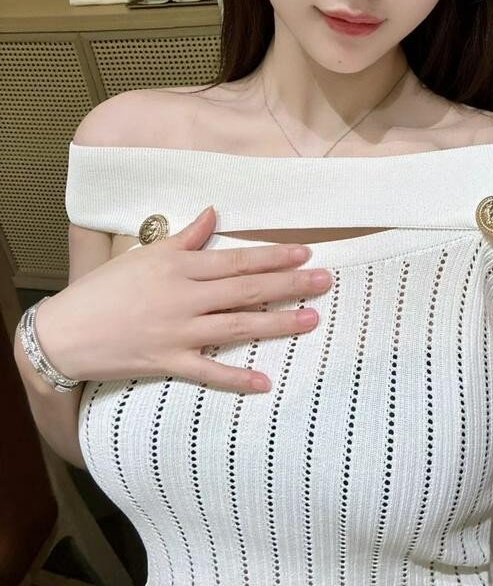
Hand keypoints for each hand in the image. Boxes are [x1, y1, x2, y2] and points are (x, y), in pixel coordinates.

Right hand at [35, 206, 332, 391]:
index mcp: (180, 267)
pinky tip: (266, 382)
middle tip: (324, 281)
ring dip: (277, 324)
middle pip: (246, 290)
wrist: (67, 331)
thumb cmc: (105, 288)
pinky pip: (209, 372)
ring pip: (237, 326)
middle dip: (288, 285)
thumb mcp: (145, 254)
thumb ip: (184, 236)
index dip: (273, 256)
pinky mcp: (168, 363)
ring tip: (311, 320)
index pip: (236, 260)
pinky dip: (237, 379)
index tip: (304, 253)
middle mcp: (185, 297)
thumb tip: (213, 213)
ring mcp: (179, 332)